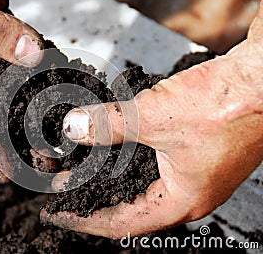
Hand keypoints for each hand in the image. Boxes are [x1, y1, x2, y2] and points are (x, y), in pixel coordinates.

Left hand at [40, 0, 262, 238]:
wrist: (261, 77)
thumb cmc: (228, 105)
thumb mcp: (154, 116)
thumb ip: (110, 125)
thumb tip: (75, 128)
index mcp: (182, 201)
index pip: (120, 224)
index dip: (84, 220)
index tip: (58, 214)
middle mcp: (188, 193)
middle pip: (129, 207)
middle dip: (93, 198)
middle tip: (65, 192)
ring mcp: (193, 173)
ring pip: (140, 184)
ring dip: (109, 177)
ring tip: (81, 171)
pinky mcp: (195, 151)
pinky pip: (152, 163)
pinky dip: (127, 158)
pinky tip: (112, 147)